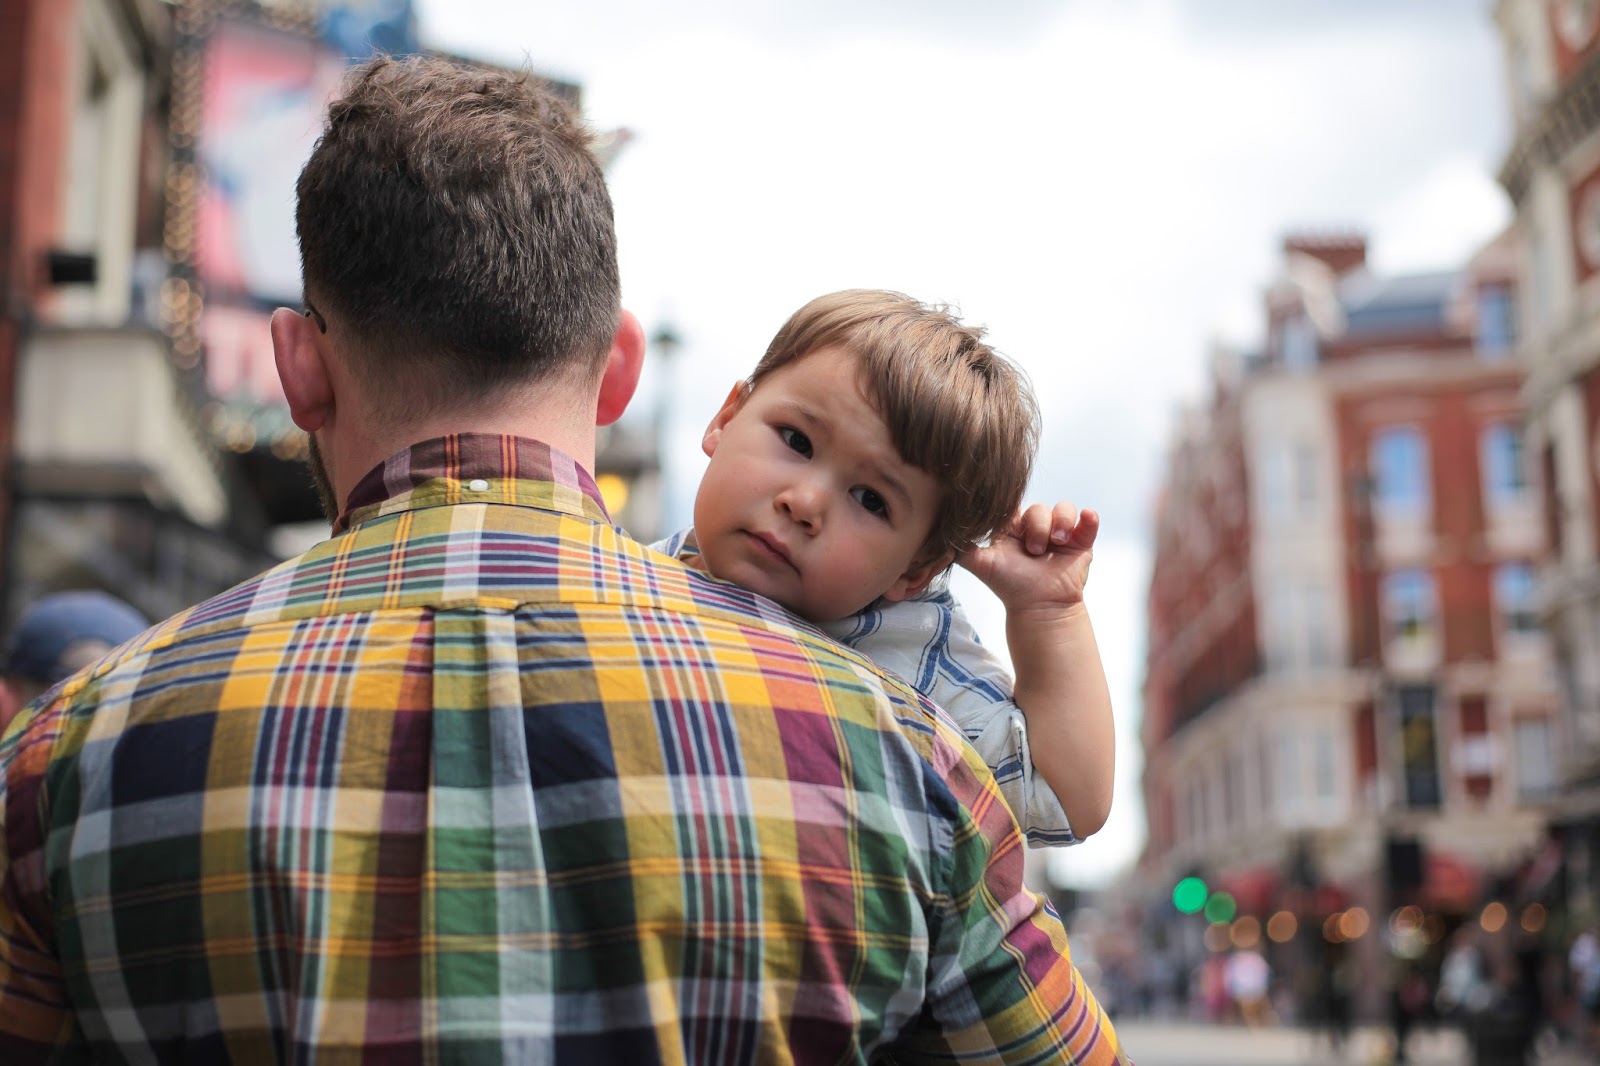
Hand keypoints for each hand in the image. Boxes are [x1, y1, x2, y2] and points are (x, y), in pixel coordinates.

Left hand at [957, 502, 1097, 613]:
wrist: (1038, 608)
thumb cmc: (1010, 587)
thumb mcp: (981, 564)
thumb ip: (961, 548)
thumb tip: (938, 534)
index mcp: (1013, 528)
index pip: (1015, 504)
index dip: (1014, 506)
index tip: (1012, 521)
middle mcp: (1036, 528)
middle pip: (1039, 508)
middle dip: (1037, 527)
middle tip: (1034, 550)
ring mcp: (1060, 534)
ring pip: (1063, 509)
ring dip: (1059, 523)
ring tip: (1056, 543)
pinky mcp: (1081, 542)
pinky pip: (1088, 521)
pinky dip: (1088, 519)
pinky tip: (1086, 519)